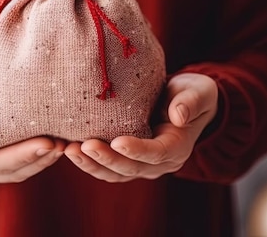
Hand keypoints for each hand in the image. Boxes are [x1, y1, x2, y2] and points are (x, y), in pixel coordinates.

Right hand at [0, 80, 64, 187]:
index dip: (20, 155)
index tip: (45, 143)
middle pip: (12, 170)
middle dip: (39, 157)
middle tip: (64, 142)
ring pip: (23, 169)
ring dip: (46, 158)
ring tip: (67, 142)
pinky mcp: (0, 160)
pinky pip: (24, 161)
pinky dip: (42, 153)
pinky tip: (60, 140)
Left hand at [64, 73, 217, 181]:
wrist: (186, 102)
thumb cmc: (192, 93)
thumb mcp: (198, 92)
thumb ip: (190, 102)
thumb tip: (178, 115)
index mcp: (176, 147)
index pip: (156, 153)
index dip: (137, 150)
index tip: (117, 141)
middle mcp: (159, 163)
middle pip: (130, 168)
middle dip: (106, 159)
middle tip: (83, 145)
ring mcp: (142, 166)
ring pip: (114, 173)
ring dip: (91, 165)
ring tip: (69, 150)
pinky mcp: (127, 161)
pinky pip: (106, 168)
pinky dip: (88, 162)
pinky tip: (69, 149)